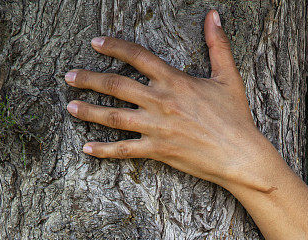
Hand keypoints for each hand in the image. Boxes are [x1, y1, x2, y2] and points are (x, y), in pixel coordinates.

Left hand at [63, 8, 267, 189]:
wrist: (239, 154)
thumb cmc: (235, 117)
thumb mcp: (227, 76)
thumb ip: (217, 44)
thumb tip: (214, 15)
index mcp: (174, 80)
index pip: (137, 56)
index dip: (114, 47)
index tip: (96, 43)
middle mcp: (160, 102)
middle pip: (116, 86)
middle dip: (89, 79)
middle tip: (69, 77)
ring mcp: (156, 128)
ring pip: (114, 117)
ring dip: (89, 111)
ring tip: (70, 107)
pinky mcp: (157, 151)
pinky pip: (124, 150)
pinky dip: (104, 150)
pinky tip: (87, 149)